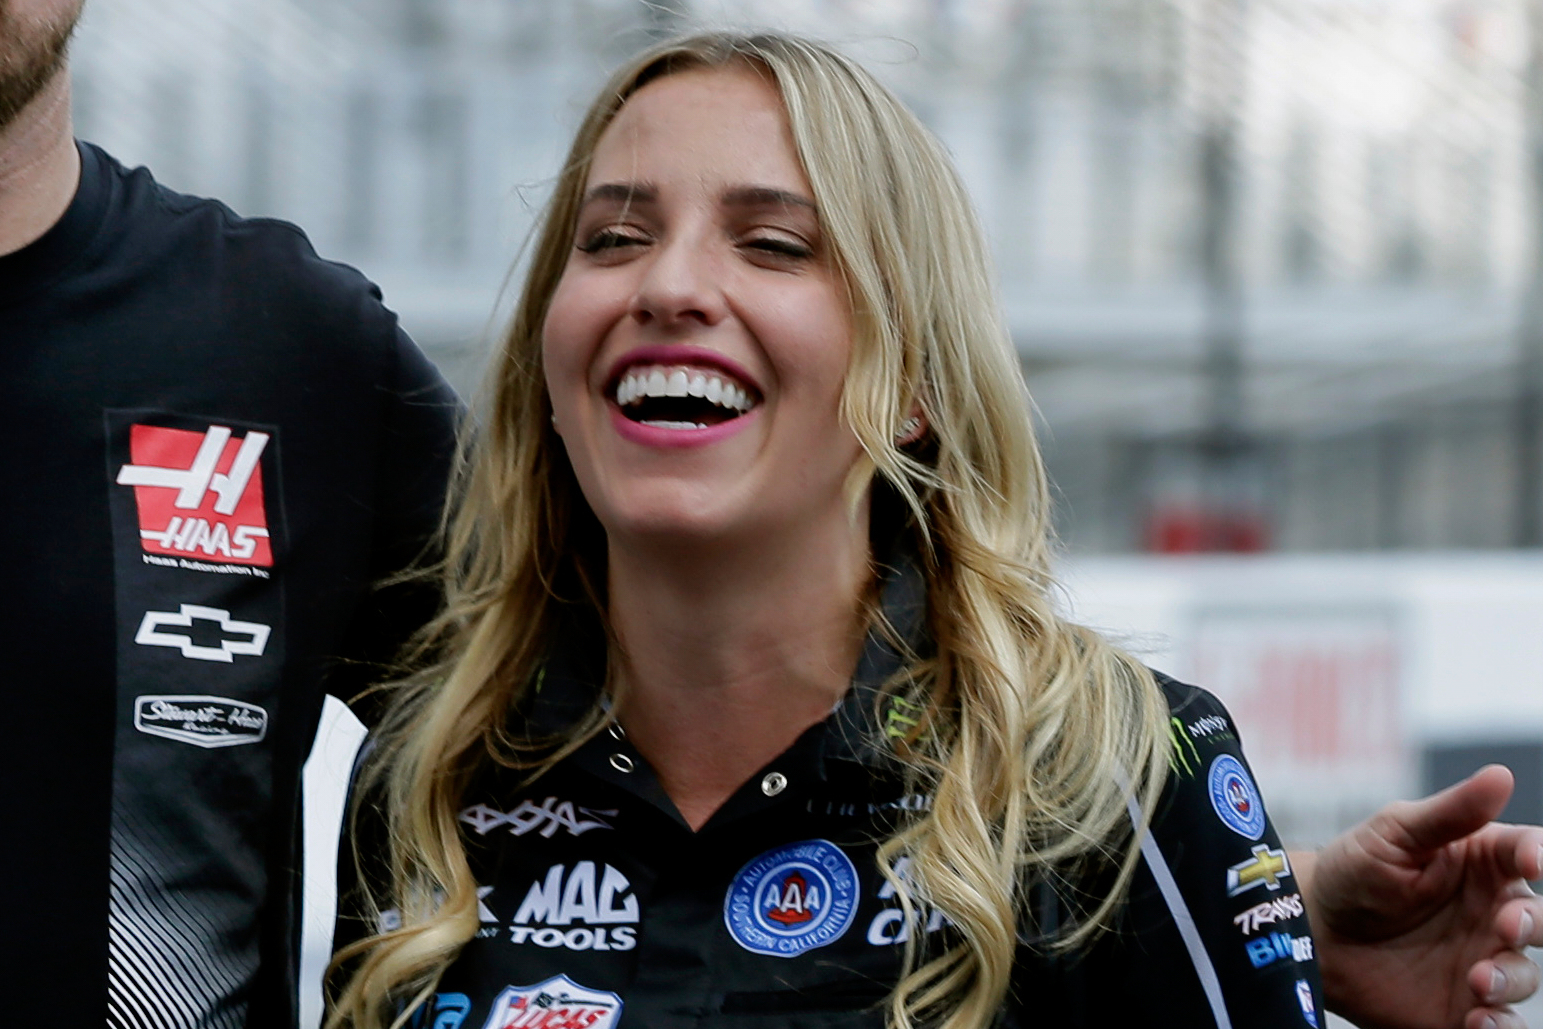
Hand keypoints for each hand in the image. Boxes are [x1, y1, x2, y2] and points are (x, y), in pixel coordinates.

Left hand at [1299, 765, 1542, 1028]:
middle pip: (1541, 920)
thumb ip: (1449, 813)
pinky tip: (1478, 1020)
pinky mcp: (1466, 1006)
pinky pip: (1503, 1023)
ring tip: (1477, 980)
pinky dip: (1501, 1025)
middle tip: (1504, 926)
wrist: (1313, 932)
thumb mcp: (1394, 834)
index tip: (1531, 863)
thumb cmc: (1353, 871)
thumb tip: (1501, 775)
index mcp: (1483, 864)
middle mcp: (1494, 913)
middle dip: (1533, 924)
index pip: (1528, 854)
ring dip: (1510, 979)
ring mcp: (1483, 960)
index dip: (1537, 856)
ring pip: (1525, 975)